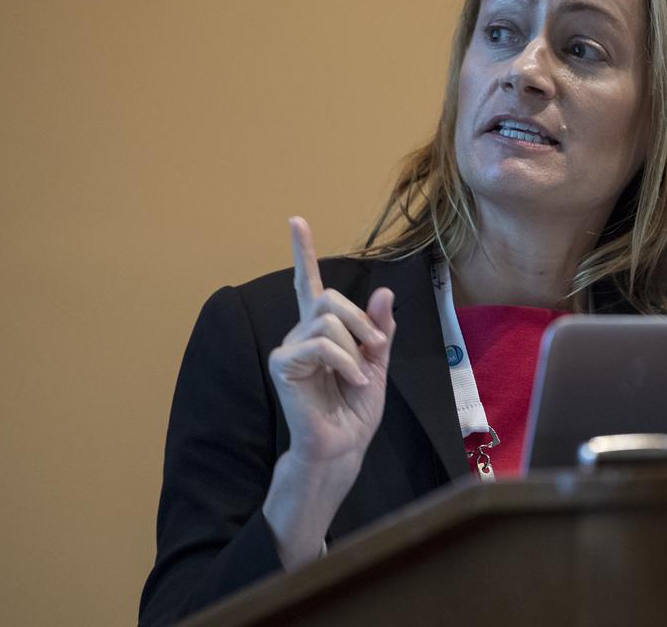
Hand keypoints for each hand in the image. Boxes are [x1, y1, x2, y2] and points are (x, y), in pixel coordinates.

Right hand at [267, 217, 395, 465]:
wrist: (343, 446)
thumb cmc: (356, 410)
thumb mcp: (378, 362)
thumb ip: (379, 327)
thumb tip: (383, 291)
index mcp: (323, 330)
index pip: (310, 284)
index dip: (303, 251)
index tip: (296, 220)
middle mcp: (302, 333)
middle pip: (329, 298)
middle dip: (361, 320)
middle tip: (377, 348)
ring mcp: (289, 347)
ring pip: (328, 320)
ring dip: (355, 347)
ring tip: (360, 376)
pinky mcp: (283, 364)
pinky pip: (320, 344)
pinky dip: (345, 362)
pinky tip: (352, 381)